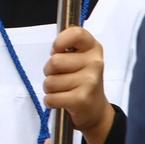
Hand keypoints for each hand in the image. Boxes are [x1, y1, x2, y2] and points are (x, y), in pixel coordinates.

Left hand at [43, 26, 115, 143]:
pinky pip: (51, 98)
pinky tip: (61, 101)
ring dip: (50, 88)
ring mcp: (89, 81)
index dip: (60, 42)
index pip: (76, 33)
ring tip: (63, 90)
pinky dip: (50, 102)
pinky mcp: (81, 99)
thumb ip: (67, 48)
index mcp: (93, 48)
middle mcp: (95, 63)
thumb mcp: (78, 58)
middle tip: (60, 76)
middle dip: (49, 71)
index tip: (58, 51)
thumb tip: (55, 50)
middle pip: (54, 61)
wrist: (94, 109)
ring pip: (50, 82)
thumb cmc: (80, 79)